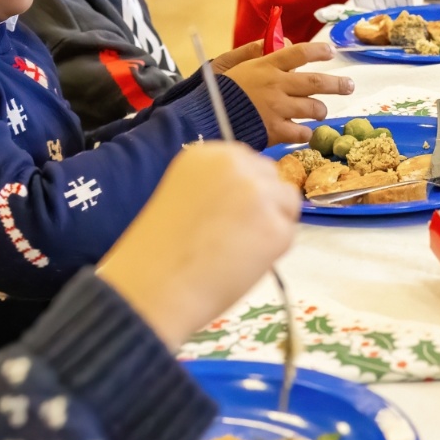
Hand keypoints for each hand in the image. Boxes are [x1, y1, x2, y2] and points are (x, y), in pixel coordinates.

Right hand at [97, 142, 299, 347]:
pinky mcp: (276, 226)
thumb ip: (218, 187)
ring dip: (271, 224)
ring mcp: (261, 193)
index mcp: (209, 153)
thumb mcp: (185, 195)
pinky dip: (272, 251)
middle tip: (234, 235)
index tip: (227, 213)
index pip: (249, 163)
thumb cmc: (160, 250)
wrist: (152, 286)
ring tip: (236, 250)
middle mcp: (238, 164)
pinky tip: (240, 263)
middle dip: (262, 203)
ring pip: (286, 203)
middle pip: (272, 177)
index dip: (243, 192)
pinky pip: (287, 234)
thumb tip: (251, 196)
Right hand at [222, 42, 353, 145]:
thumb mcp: (228, 63)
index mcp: (265, 66)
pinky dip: (306, 132)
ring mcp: (277, 109)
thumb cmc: (215, 91)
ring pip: (313, 108)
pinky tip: (304, 132)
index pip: (298, 53)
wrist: (202, 120)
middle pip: (315, 82)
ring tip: (321, 111)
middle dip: (337, 84)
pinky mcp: (274, 131)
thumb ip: (252, 51)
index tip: (330, 52)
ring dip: (320, 110)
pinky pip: (301, 132)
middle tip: (350, 86)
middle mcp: (275, 85)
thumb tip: (278, 42)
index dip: (318, 51)